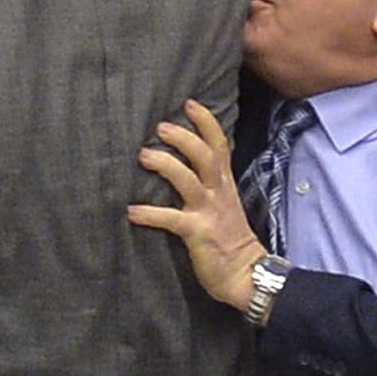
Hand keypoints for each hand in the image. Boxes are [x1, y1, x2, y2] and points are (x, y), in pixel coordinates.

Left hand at [127, 99, 266, 312]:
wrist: (245, 273)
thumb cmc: (229, 238)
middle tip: (160, 126)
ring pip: (188, 179)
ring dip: (165, 165)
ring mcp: (209, 212)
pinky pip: (171, 218)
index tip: (189, 102)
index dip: (205, 122)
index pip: (218, 145)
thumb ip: (208, 183)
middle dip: (183, 137)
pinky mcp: (197, 233)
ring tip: (143, 156)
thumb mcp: (223, 204)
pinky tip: (131, 211)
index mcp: (224, 183)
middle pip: (204, 155)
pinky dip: (149, 213)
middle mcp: (218, 192)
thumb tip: (182, 165)